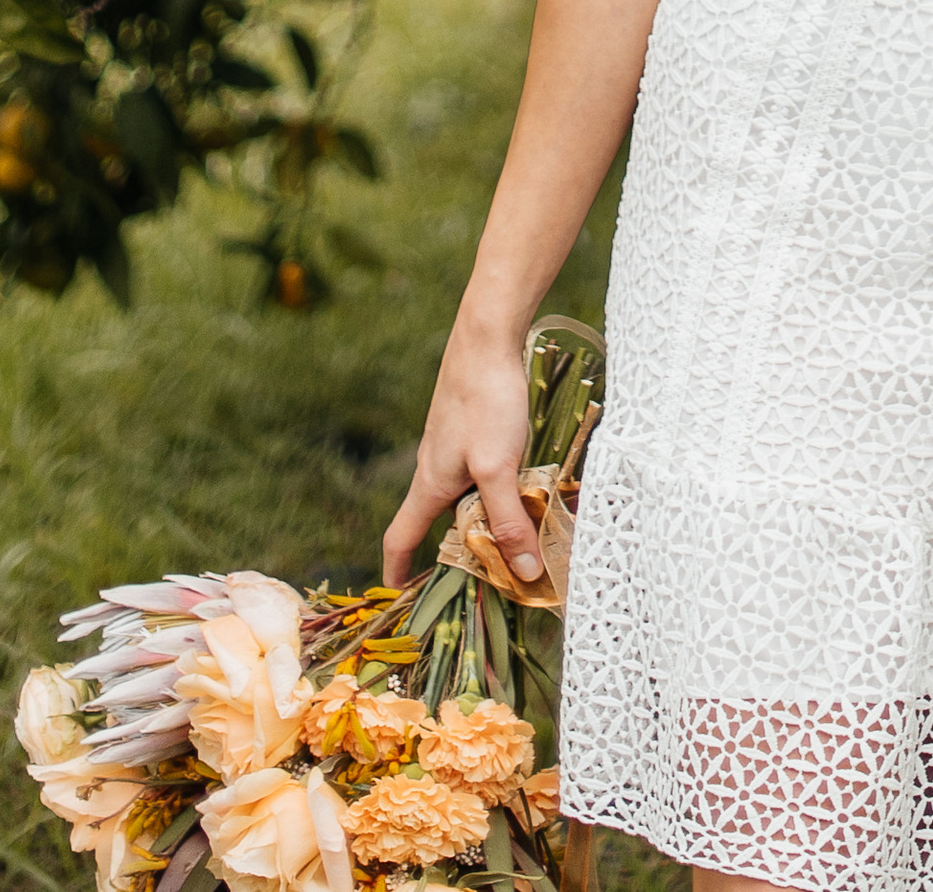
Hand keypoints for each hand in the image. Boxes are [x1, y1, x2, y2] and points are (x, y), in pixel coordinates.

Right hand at [382, 315, 543, 588]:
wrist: (488, 335)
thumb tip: (523, 574)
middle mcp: (436, 467)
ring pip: (468, 493)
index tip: (401, 596)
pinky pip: (484, 468)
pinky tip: (533, 482)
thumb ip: (510, 520)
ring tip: (524, 532)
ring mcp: (455, 444)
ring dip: (489, 516)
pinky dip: (502, 485)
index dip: (398, 571)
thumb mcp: (498, 469)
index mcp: (429, 485)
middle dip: (462, 550)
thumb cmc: (484, 401)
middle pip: (441, 520)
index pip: (400, 538)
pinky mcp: (476, 425)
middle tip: (491, 576)